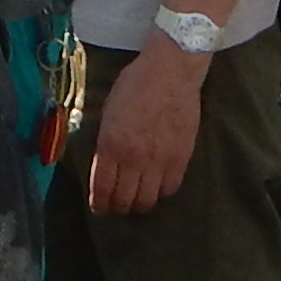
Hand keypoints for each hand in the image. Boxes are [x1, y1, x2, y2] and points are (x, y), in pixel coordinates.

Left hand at [89, 39, 209, 214]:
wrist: (170, 72)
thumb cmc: (135, 84)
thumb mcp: (109, 111)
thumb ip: (106, 141)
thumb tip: (104, 164)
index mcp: (111, 144)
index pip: (102, 187)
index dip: (99, 203)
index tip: (99, 208)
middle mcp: (134, 158)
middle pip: (125, 199)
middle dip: (118, 207)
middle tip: (117, 205)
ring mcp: (159, 161)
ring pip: (147, 200)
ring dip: (139, 203)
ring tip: (136, 199)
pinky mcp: (181, 159)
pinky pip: (170, 189)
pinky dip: (161, 192)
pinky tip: (156, 186)